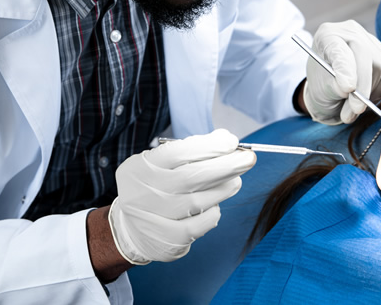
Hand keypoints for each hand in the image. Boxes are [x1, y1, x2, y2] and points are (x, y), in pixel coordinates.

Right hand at [108, 129, 255, 264]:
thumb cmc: (155, 187)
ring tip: (235, 181)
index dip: (208, 147)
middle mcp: (143, 194)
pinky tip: (215, 205)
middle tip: (248, 159)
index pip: (176, 153)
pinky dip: (213, 212)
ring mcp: (153, 220)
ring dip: (224, 188)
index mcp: (139, 168)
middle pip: (190, 178)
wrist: (131, 228)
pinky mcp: (167, 241)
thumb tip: (225, 139)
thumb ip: (191, 150)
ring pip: (198, 202)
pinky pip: (199, 225)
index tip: (231, 142)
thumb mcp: (161, 163)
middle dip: (225, 166)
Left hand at [303, 20, 380, 124]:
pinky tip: (369, 96)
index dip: (345, 69)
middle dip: (363, 86)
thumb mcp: (320, 90)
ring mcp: (369, 39)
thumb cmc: (322, 87)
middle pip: (365, 55)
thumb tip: (349, 89)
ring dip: (372, 92)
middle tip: (356, 109)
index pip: (339, 49)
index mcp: (326, 36)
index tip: (348, 89)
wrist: (331, 88)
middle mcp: (349, 31)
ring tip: (355, 107)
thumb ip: (333, 88)